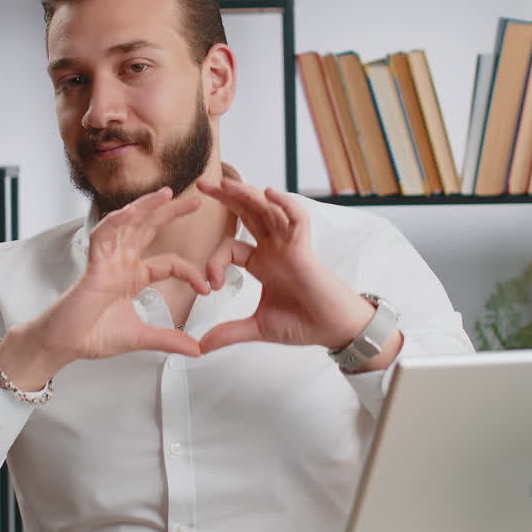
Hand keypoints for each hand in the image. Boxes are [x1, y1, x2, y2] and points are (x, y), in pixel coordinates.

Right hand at [40, 186, 210, 361]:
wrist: (66, 345)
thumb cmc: (93, 335)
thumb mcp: (141, 337)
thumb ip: (169, 339)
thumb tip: (196, 349)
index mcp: (133, 276)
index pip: (169, 263)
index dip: (190, 272)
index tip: (206, 288)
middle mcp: (121, 263)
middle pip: (149, 229)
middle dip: (171, 212)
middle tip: (196, 200)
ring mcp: (107, 261)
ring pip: (127, 224)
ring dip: (146, 207)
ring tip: (167, 193)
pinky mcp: (93, 265)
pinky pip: (103, 236)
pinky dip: (116, 222)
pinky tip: (130, 212)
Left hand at [195, 178, 374, 353]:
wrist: (331, 330)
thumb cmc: (302, 324)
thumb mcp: (257, 327)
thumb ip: (228, 333)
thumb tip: (199, 348)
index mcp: (262, 263)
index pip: (230, 248)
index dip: (215, 261)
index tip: (211, 286)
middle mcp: (274, 248)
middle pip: (247, 213)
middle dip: (225, 198)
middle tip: (201, 185)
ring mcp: (289, 244)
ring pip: (267, 209)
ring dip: (246, 194)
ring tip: (225, 184)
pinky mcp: (305, 247)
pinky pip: (296, 218)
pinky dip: (284, 204)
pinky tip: (268, 193)